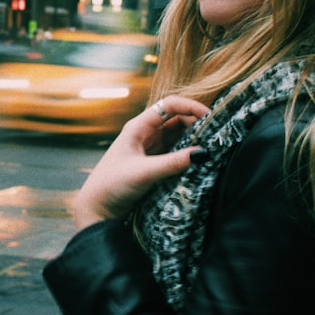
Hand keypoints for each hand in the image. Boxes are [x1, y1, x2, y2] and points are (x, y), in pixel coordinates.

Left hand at [72, 95, 210, 230]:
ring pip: (178, 136)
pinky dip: (188, 153)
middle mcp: (145, 134)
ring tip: (213, 145)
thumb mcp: (144, 173)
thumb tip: (203, 153)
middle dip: (196, 123)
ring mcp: (150, 149)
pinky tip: (200, 160)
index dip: (190, 106)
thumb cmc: (112, 185)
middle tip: (216, 134)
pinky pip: (175, 152)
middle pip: (177, 119)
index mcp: (138, 127)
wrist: (97, 209)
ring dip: (194, 139)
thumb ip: (173, 163)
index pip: (169, 105)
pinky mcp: (153, 164)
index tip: (210, 115)